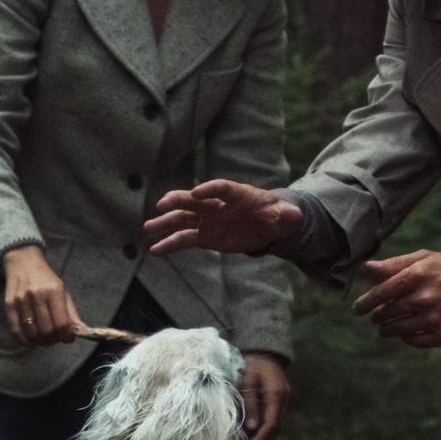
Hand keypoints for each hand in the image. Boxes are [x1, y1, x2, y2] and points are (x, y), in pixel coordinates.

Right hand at [0, 245, 84, 346]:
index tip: (68, 338)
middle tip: (56, 339)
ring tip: (45, 340)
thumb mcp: (62, 290)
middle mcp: (37, 295)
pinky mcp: (9, 305)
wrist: (23, 262)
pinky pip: (15, 330)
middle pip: (47, 330)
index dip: (67, 336)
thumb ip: (70, 312)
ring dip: (40, 342)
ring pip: (32, 333)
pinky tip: (31, 341)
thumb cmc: (45, 278)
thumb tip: (79, 331)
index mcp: (54, 291)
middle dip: (54, 340)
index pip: (62, 323)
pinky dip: (24, 340)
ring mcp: (21, 300)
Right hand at [145, 179, 303, 255]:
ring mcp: (208, 220)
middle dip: (179, 200)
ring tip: (148, 227)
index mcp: (237, 195)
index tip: (197, 192)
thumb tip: (292, 214)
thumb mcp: (285, 216)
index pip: (223, 189)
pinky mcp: (204, 236)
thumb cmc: (277, 215)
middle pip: (195, 201)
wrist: (267, 224)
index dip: (210, 189)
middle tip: (163, 204)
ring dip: (166, 223)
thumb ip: (286, 215)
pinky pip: (184, 240)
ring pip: (183, 219)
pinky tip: (155, 250)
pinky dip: (170, 244)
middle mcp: (217, 205)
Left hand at [239, 351, 290, 439]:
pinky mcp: (277, 402)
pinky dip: (263, 429)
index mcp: (276, 395)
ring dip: (262, 437)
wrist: (263, 352)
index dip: (260, 439)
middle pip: (275, 428)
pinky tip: (252, 434)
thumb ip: (250, 403)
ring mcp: (282, 402)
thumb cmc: (252, 364)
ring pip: (275, 425)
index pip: (271, 424)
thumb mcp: (247, 380)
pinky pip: (272, 419)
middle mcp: (283, 401)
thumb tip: (251, 428)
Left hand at [353, 250, 440, 348]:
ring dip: (387, 330)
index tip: (358, 309)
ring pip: (398, 329)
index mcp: (417, 276)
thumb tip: (367, 268)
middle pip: (388, 313)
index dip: (366, 302)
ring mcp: (434, 319)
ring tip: (385, 328)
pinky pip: (415, 341)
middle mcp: (424, 298)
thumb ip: (394, 264)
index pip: (383, 292)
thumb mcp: (424, 258)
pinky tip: (405, 332)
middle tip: (375, 317)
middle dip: (377, 316)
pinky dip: (406, 338)